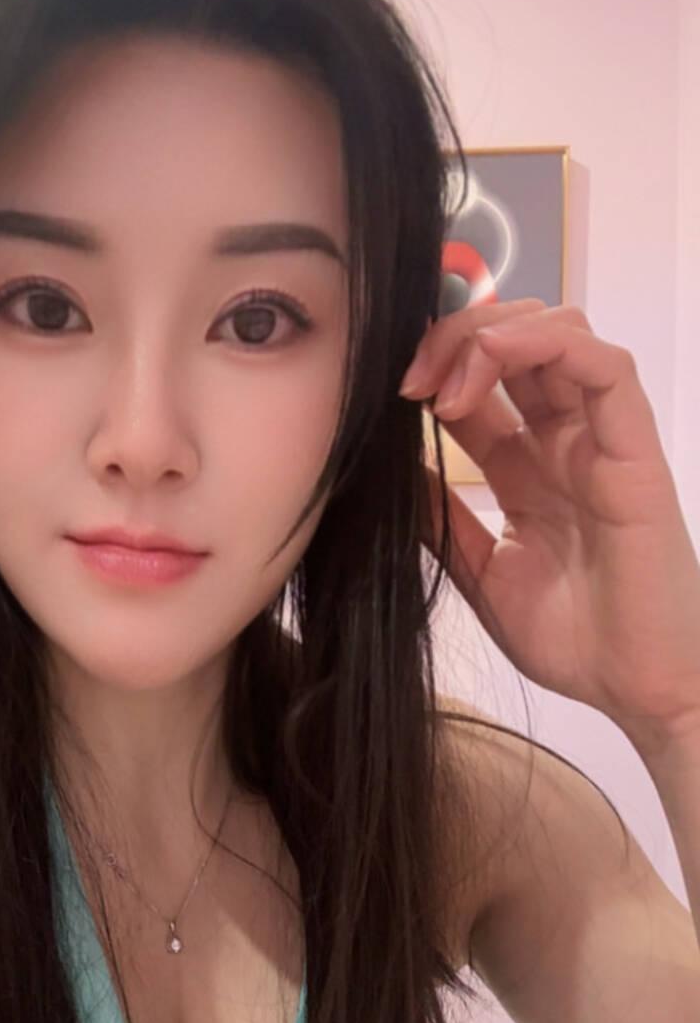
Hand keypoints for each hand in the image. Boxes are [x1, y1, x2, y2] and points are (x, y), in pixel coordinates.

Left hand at [398, 299, 699, 752]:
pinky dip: (546, 344)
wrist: (638, 690)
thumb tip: (384, 471)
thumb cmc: (572, 641)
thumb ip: (438, 519)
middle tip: (407, 381)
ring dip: (491, 335)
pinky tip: (491, 364)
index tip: (384, 390)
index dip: (432, 366)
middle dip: (452, 338)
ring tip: (443, 384)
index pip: (479, 383)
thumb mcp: (480, 573)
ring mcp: (601, 439)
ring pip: (560, 332)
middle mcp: (563, 440)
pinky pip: (607, 366)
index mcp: (527, 466)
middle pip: (514, 341)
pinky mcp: (635, 449)